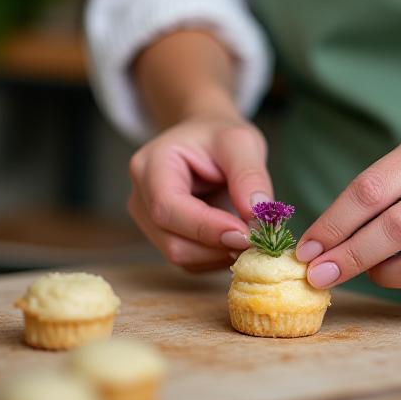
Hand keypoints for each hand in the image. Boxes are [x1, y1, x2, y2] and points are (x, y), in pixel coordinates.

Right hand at [127, 115, 272, 271]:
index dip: (207, 227)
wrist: (207, 141)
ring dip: (222, 254)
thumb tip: (257, 215)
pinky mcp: (165, 239)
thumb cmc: (220, 137)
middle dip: (219, 246)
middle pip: (173, 242)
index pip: (169, 208)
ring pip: (183, 257)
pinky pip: (191, 262)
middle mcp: (140, 198)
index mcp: (150, 165)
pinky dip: (219, 257)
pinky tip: (237, 237)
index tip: (246, 234)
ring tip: (251, 233)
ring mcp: (149, 222)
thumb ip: (249, 175)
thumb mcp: (242, 142)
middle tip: (260, 238)